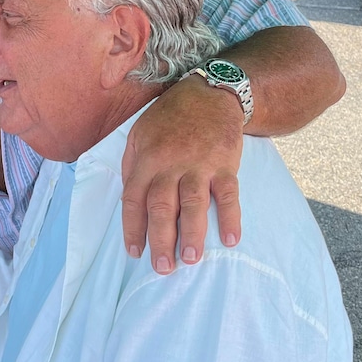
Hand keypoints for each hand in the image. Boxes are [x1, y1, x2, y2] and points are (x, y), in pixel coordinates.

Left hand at [121, 74, 242, 275]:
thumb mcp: (140, 133)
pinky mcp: (225, 164)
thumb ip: (132, 165)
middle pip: (162, 206)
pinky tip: (231, 239)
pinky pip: (229, 194)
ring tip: (191, 260)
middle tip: (163, 268)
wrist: (210, 94)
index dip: (133, 228)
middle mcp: (171, 164)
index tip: (135, 253)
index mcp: (146, 158)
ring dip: (192, 233)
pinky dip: (230, 216)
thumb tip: (131, 199)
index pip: (135, 199)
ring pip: (193, 203)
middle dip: (161, 239)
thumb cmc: (170, 117)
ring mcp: (199, 164)